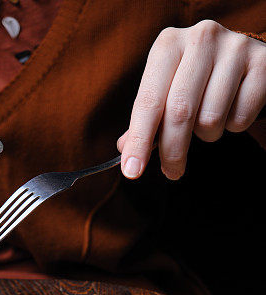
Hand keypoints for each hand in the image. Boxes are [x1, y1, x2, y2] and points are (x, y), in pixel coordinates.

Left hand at [117, 20, 265, 179]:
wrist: (241, 57)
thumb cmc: (196, 79)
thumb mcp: (166, 89)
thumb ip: (147, 119)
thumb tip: (126, 150)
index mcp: (168, 44)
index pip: (149, 100)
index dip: (140, 140)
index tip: (132, 170)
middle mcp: (200, 39)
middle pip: (180, 112)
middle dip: (172, 151)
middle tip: (172, 172)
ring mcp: (234, 47)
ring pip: (211, 119)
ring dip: (207, 134)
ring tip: (208, 121)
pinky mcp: (261, 63)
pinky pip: (240, 118)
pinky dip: (233, 125)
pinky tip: (231, 108)